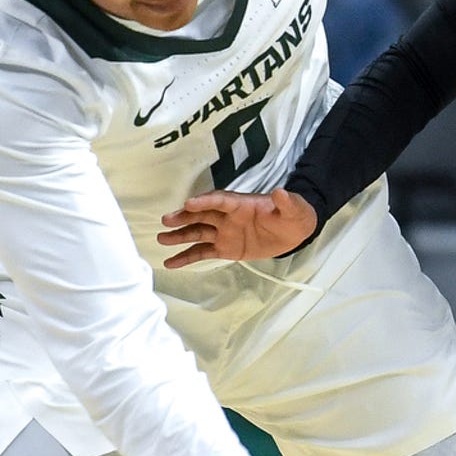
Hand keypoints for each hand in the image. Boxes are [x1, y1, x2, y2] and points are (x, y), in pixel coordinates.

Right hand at [158, 189, 317, 265]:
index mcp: (241, 204)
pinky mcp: (225, 248)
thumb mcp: (294, 208)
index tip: (190, 204)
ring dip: (179, 236)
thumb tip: (281, 192)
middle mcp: (227, 217)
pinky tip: (171, 263)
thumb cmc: (292, 214)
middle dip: (184, 217)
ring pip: (197, 233)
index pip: (220, 200)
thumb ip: (286, 202)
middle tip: (166, 220)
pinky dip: (186, 257)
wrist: (294, 231)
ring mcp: (224, 233)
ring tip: (161, 240)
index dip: (206, 201)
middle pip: (202, 215)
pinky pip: (202, 253)